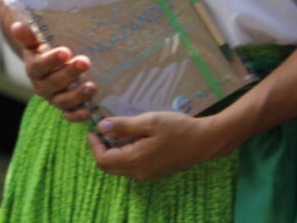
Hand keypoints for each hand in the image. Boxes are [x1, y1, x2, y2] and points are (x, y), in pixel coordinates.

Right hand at [10, 20, 94, 121]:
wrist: (47, 67)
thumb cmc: (43, 51)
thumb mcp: (34, 43)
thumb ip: (28, 36)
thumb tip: (17, 25)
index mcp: (34, 69)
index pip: (40, 66)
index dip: (51, 60)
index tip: (65, 51)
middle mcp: (42, 86)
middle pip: (54, 83)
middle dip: (70, 73)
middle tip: (85, 62)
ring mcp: (54, 98)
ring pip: (63, 101)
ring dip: (78, 95)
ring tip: (92, 86)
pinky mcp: (65, 108)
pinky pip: (70, 114)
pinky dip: (78, 115)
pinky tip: (88, 111)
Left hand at [89, 112, 227, 180]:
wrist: (205, 141)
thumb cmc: (177, 128)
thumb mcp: (149, 122)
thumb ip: (123, 126)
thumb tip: (101, 127)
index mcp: (136, 160)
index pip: (104, 160)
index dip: (94, 145)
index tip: (92, 130)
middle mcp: (139, 172)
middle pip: (109, 167)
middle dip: (101, 149)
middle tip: (101, 130)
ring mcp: (148, 174)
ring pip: (120, 167)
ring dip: (113, 151)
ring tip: (115, 131)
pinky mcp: (155, 172)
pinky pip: (131, 166)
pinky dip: (124, 154)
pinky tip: (131, 138)